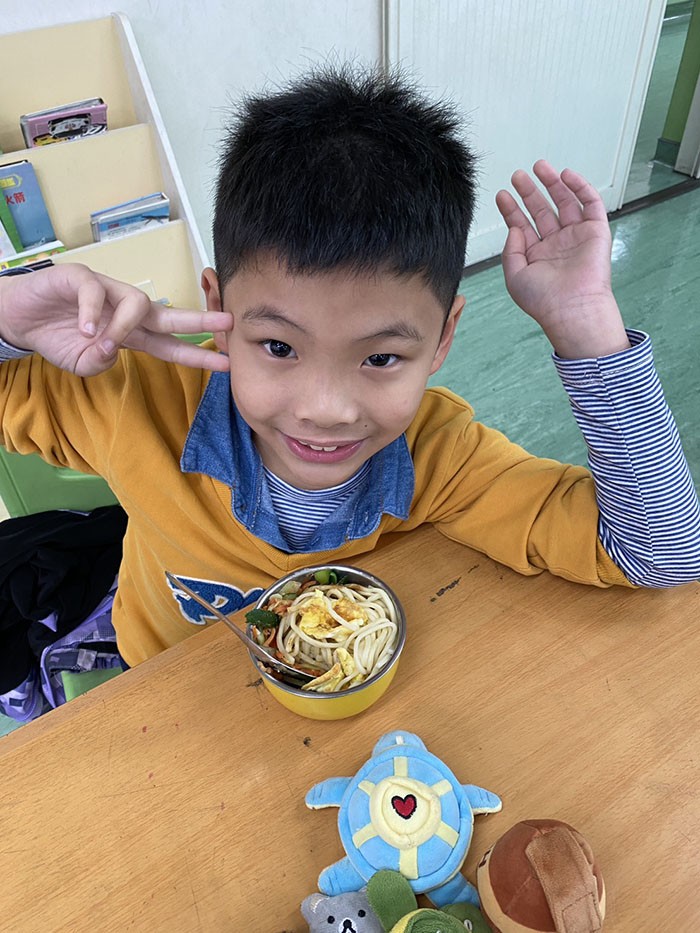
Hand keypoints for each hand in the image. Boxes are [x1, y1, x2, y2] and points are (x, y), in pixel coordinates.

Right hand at [0, 263, 232, 375]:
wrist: (19, 318)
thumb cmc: (56, 338)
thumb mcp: (82, 363)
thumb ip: (100, 363)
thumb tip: (110, 350)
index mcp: (132, 333)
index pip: (171, 345)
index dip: (197, 354)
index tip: (225, 363)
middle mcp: (126, 310)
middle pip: (169, 314)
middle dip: (199, 319)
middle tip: (226, 323)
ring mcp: (107, 291)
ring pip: (136, 303)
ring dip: (123, 328)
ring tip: (101, 344)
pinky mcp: (82, 277)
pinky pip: (96, 293)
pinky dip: (92, 315)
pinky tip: (83, 330)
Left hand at [495, 160, 629, 358]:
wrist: (572, 308)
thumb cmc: (543, 299)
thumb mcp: (515, 277)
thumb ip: (510, 251)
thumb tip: (514, 228)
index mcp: (536, 256)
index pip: (522, 226)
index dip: (512, 209)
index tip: (502, 194)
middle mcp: (556, 244)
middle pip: (542, 210)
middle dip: (529, 192)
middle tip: (517, 175)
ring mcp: (576, 237)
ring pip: (564, 202)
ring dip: (552, 183)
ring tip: (539, 166)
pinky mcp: (596, 231)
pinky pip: (590, 204)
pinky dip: (580, 188)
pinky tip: (566, 176)